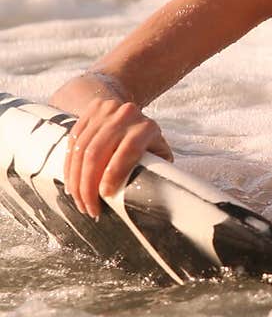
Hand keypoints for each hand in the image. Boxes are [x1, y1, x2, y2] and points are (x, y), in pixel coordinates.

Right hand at [64, 98, 173, 218]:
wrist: (130, 110)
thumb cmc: (146, 141)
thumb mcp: (157, 152)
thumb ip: (155, 170)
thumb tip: (150, 196)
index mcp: (145, 128)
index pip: (127, 150)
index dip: (114, 174)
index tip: (105, 195)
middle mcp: (124, 116)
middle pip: (97, 153)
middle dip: (88, 185)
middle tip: (88, 207)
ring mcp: (103, 112)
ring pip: (81, 149)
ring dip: (76, 179)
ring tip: (78, 199)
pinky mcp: (87, 113)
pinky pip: (72, 141)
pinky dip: (69, 165)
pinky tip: (70, 182)